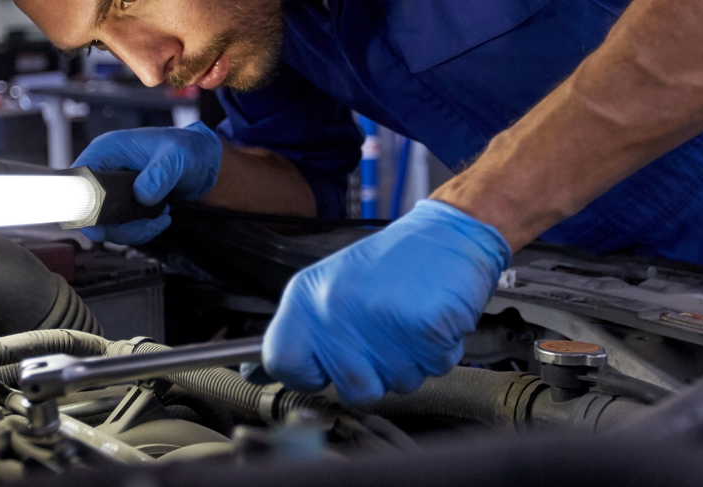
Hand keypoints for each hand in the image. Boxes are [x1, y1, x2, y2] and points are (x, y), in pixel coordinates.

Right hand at [73, 121, 221, 243]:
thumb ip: (160, 174)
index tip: (99, 227)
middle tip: (144, 226)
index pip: (79, 181)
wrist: (203, 160)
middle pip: (90, 209)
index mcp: (107, 151)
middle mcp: (106, 170)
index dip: (82, 206)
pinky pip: (122, 226)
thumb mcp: (177, 156)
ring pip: (106, 223)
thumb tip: (142, 195)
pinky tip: (160, 219)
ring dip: (132, 230)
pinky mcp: (125, 203)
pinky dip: (140, 230)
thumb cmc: (187, 147)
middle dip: (116, 226)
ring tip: (160, 219)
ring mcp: (114, 189)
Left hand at [262, 200, 511, 404]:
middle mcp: (337, 309)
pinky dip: (440, 351)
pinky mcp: (424, 327)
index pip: (281, 362)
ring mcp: (380, 320)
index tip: (323, 367)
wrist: (450, 232)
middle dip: (377, 372)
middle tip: (386, 334)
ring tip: (410, 320)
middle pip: (352, 389)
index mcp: (307, 297)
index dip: (306, 374)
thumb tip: (252, 373)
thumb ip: (297, 332)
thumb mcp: (330, 287)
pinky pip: (434, 369)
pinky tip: (432, 318)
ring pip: (398, 384)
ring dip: (411, 361)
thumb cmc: (392, 263)